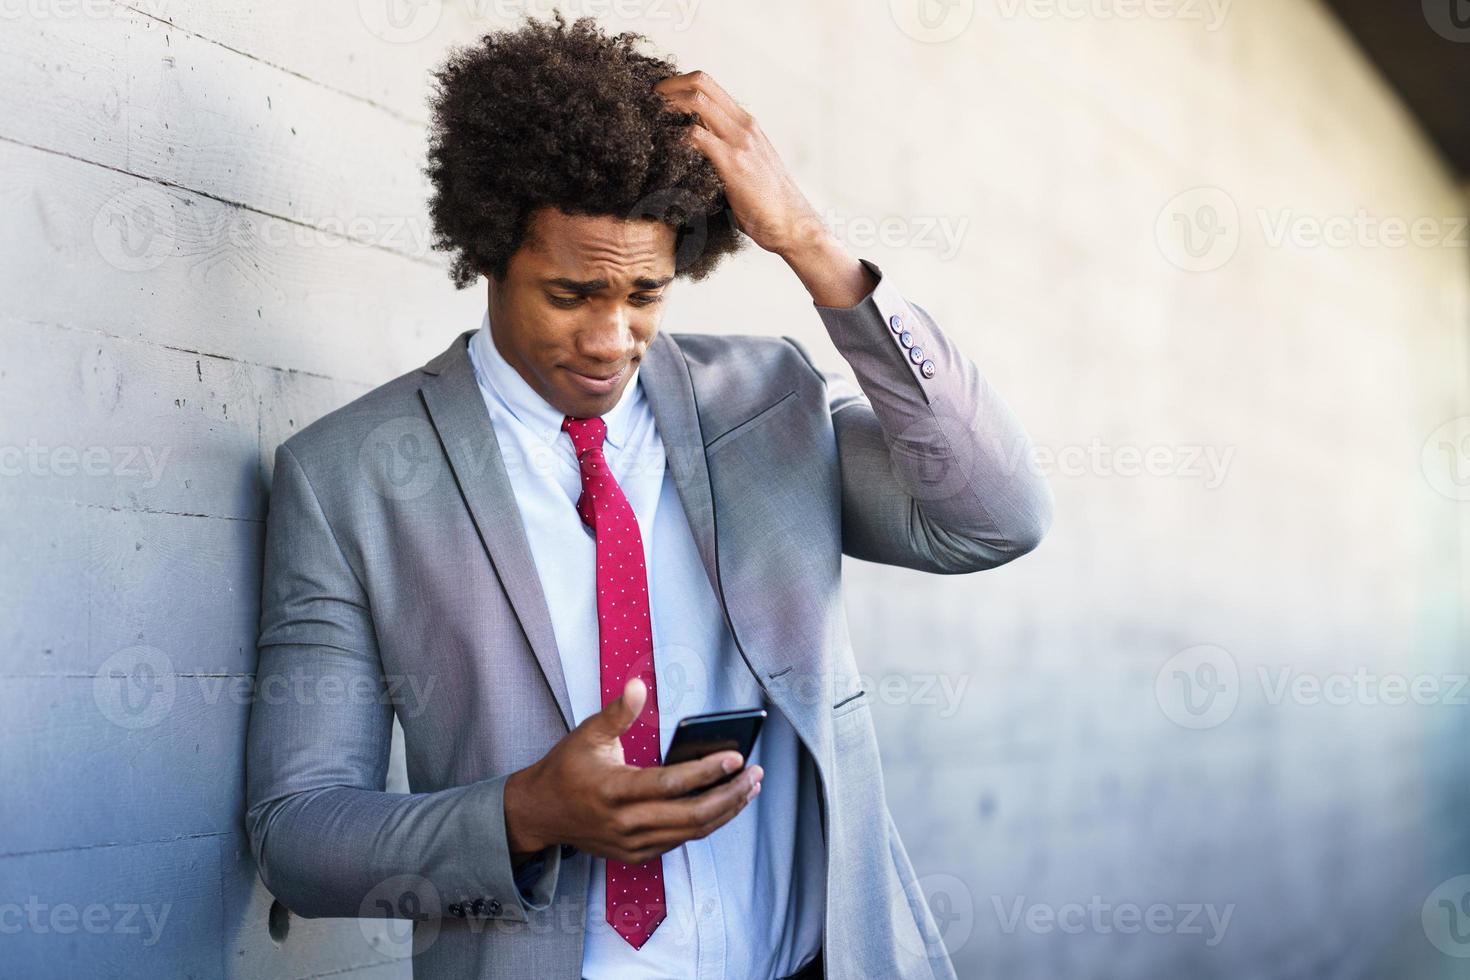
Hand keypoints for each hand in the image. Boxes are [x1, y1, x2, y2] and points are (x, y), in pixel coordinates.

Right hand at [504, 677, 762, 865]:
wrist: (540, 813)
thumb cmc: (566, 768)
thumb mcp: (587, 734)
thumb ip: (618, 712)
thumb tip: (639, 685)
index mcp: (614, 790)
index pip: (670, 784)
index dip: (707, 772)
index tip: (737, 757)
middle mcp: (625, 822)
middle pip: (691, 816)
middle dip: (730, 795)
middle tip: (756, 775)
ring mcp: (631, 843)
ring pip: (691, 832)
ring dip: (725, 811)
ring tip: (750, 789)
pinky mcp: (635, 854)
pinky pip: (680, 841)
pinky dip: (705, 824)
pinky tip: (724, 805)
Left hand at [654, 70, 875, 306]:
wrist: (793, 224)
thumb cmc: (768, 204)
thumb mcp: (748, 167)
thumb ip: (725, 154)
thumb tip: (692, 158)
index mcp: (746, 124)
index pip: (709, 85)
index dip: (679, 84)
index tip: (659, 99)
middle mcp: (743, 125)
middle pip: (700, 82)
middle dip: (668, 87)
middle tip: (647, 102)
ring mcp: (739, 141)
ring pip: (697, 101)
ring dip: (668, 106)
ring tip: (650, 120)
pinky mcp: (733, 163)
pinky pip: (696, 137)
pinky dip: (675, 138)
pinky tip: (665, 151)